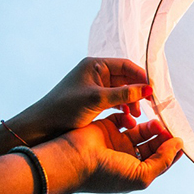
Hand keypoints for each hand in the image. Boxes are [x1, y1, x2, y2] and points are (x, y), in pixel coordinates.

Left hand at [6, 58, 153, 146]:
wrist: (40, 128)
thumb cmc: (65, 109)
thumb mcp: (98, 100)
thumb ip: (124, 94)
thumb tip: (148, 89)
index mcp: (95, 65)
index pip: (126, 66)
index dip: (141, 77)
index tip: (153, 91)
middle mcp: (96, 73)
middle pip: (126, 78)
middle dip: (137, 92)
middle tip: (148, 105)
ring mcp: (94, 87)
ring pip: (121, 91)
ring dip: (131, 102)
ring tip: (136, 115)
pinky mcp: (93, 101)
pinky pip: (114, 101)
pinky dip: (122, 109)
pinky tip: (127, 119)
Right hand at [59, 112, 183, 193]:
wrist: (74, 159)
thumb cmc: (105, 173)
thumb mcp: (142, 175)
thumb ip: (163, 160)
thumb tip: (179, 145)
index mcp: (135, 172)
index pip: (160, 160)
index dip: (171, 149)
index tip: (180, 138)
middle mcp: (127, 158)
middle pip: (153, 144)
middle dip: (163, 135)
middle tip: (169, 126)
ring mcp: (116, 143)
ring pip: (141, 130)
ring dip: (152, 125)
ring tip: (156, 123)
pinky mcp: (107, 128)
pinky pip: (124, 118)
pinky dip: (132, 116)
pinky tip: (135, 118)